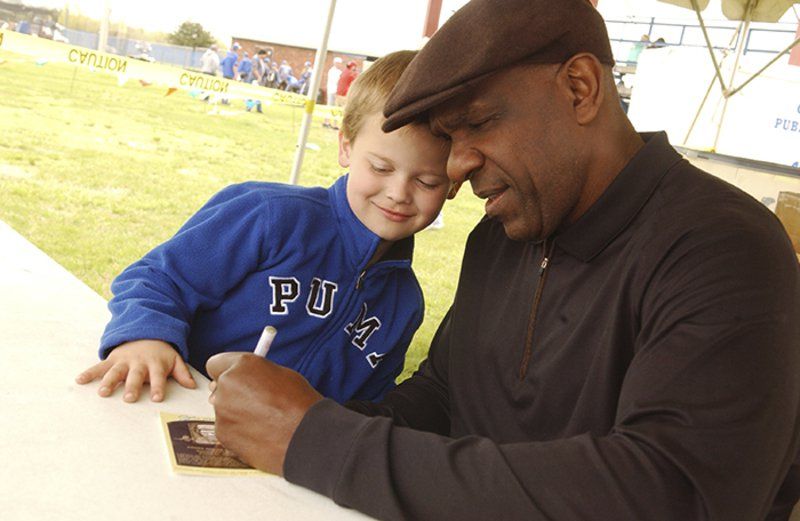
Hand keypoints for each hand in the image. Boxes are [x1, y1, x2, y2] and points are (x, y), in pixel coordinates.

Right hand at [75, 339, 195, 401]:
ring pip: (116, 372)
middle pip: (136, 376)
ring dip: (109, 381)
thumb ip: (182, 373)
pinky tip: (79, 380)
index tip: (157, 398)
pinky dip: (89, 372)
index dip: (158, 387)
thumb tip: (192, 386)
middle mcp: (139, 363)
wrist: (145, 332)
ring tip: (102, 392)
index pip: (158, 377)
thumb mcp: (174, 359)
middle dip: (132, 387)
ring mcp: (124, 361)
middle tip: (129, 399)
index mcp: (156, 364)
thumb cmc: (161, 352)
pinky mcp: (112, 359)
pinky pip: (99, 366)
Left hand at [206, 353, 322, 475]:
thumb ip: (257, 374)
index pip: (216, 363)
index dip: (226, 371)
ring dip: (236, 414)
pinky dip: (239, 432)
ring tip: (263, 421)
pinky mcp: (223, 434)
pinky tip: (260, 434)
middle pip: (218, 387)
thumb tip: (247, 379)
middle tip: (251, 401)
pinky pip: (227, 429)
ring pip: (223, 410)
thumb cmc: (301, 405)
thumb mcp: (282, 375)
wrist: (306, 437)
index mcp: (242, 365)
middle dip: (231, 392)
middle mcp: (227, 385)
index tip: (234, 378)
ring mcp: (222, 411)